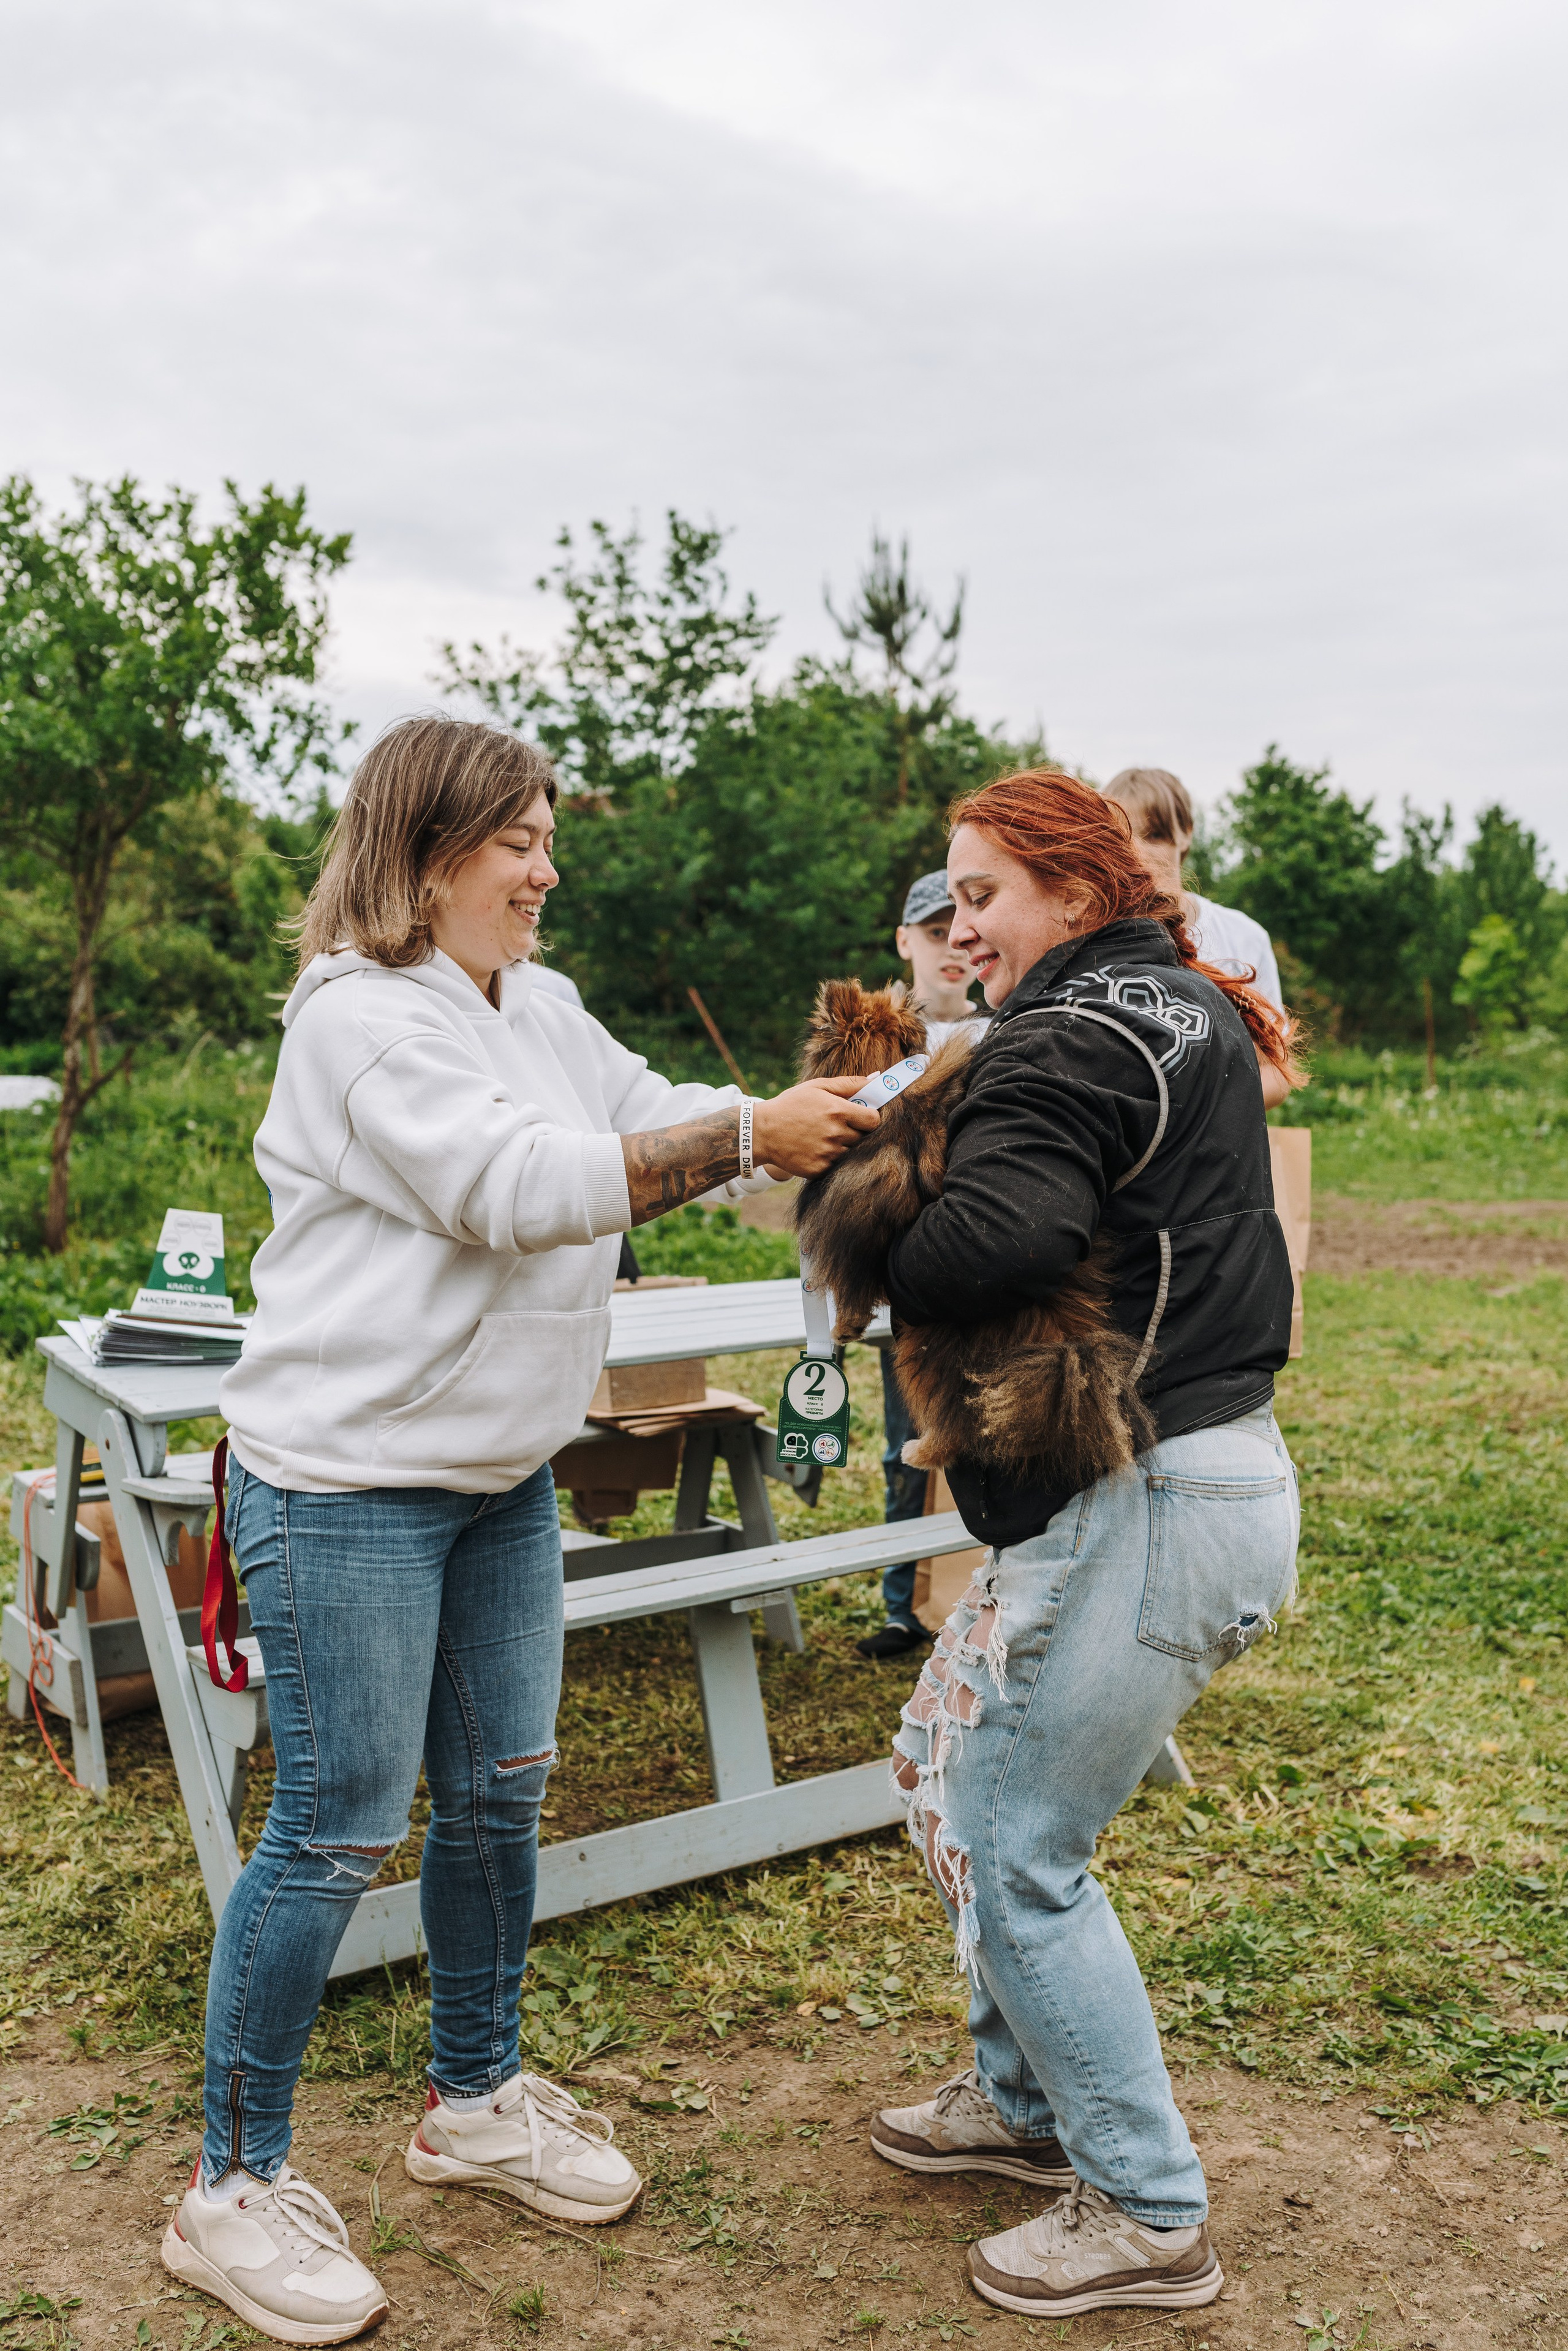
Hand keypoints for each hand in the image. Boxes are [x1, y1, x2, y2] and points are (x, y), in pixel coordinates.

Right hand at [754, 1075, 878, 1176]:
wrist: (762, 1132)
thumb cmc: (791, 1105)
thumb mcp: (817, 1087)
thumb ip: (849, 1083)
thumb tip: (877, 1078)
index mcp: (837, 1110)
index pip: (873, 1120)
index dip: (870, 1118)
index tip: (862, 1116)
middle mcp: (835, 1134)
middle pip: (863, 1137)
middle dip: (855, 1131)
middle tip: (837, 1126)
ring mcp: (827, 1154)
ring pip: (850, 1152)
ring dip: (842, 1146)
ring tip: (823, 1137)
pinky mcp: (819, 1169)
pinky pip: (836, 1165)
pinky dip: (829, 1158)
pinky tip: (815, 1149)